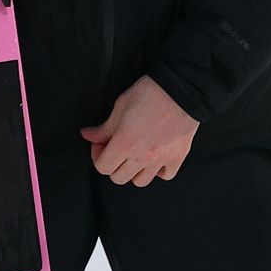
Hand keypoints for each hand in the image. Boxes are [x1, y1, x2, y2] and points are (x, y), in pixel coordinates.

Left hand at [81, 78, 197, 186]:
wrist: (183, 89)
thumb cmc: (151, 93)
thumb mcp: (120, 106)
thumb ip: (104, 127)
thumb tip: (88, 135)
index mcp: (124, 144)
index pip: (102, 167)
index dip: (97, 155)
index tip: (102, 142)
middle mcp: (142, 156)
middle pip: (118, 178)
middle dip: (113, 164)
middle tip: (117, 149)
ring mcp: (161, 159)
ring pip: (140, 181)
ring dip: (134, 171)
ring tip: (136, 156)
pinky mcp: (178, 156)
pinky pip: (165, 175)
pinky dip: (159, 171)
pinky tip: (157, 158)